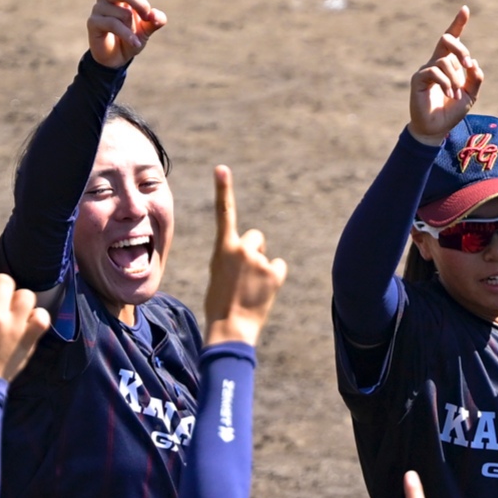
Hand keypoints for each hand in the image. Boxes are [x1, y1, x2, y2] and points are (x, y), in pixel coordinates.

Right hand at [204, 166, 287, 346]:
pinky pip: (278, 267)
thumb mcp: (218, 274)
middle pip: (256, 238)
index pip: (224, 213)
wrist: (230, 328)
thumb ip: (231, 258)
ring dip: (262, 268)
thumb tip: (248, 254)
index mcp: (222, 248)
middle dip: (254, 250)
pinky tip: (264, 292)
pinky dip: (274, 278)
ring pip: (266, 256)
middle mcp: (242, 249)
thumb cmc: (219, 304)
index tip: (221, 168)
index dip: (223, 189)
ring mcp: (259, 260)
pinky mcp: (274, 272)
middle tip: (245, 274)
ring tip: (251, 289)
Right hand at [407, 7, 481, 143]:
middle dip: (460, 49)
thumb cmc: (452, 111)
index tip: (465, 9)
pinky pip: (434, 72)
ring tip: (455, 96)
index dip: (458, 23)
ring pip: (444, 61)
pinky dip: (446, 83)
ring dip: (455, 78)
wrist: (437, 129)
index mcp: (450, 63)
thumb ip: (475, 78)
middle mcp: (436, 62)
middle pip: (446, 40)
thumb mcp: (471, 94)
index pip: (452, 39)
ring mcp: (426, 69)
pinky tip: (449, 95)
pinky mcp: (418, 79)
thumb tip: (473, 62)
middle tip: (468, 66)